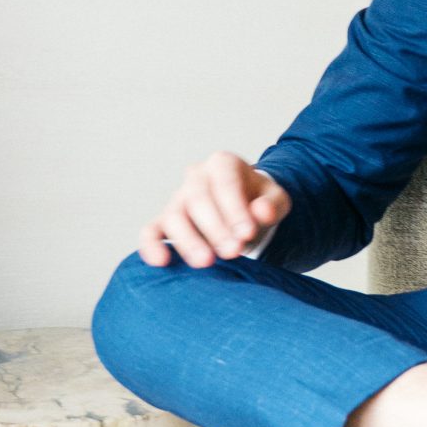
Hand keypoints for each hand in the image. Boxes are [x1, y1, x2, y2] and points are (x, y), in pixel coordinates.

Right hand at [138, 151, 291, 268]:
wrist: (245, 209)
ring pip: (174, 217)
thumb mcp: (275, 199)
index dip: (234, 209)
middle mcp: (195, 177)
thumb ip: (271, 205)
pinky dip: (152, 246)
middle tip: (233, 251)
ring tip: (206, 262)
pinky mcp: (164, 222)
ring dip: (188, 241)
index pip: (224, 182)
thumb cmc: (259, 202)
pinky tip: (161, 261)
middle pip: (197, 199)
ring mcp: (177, 199)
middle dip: (215, 228)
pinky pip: (151, 232)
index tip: (247, 233)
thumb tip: (261, 212)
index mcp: (223, 164)